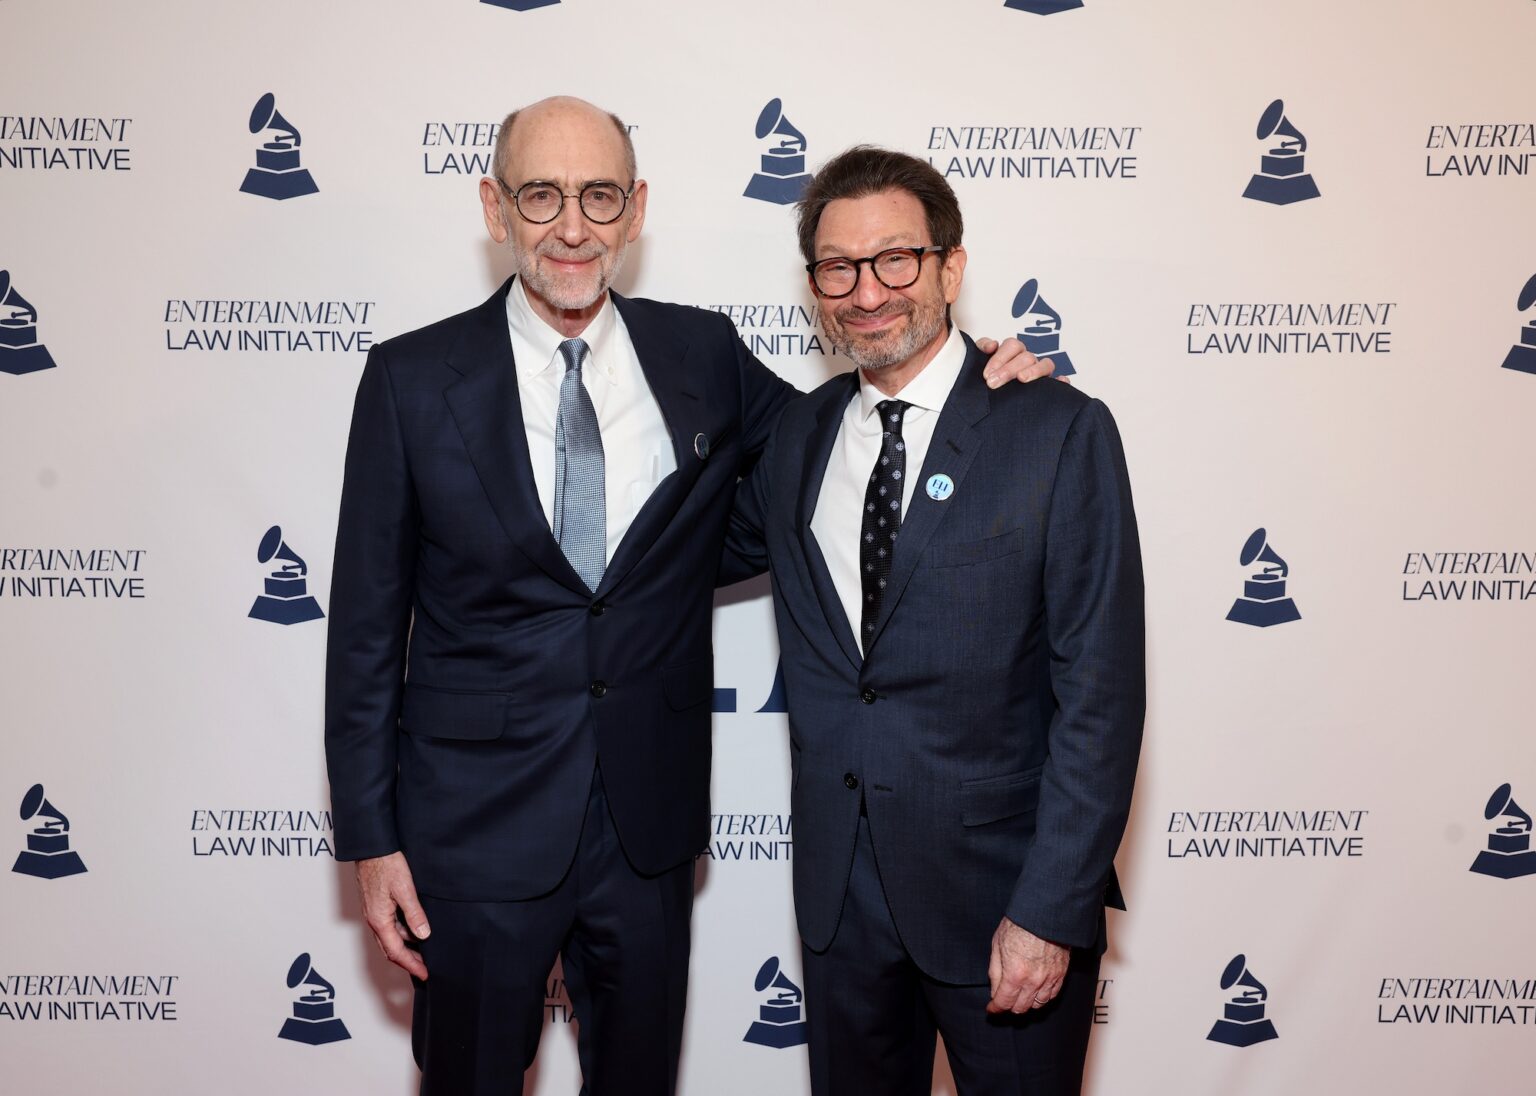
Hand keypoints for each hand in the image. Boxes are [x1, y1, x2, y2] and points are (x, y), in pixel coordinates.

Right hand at [356, 852, 430, 979]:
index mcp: (379, 919)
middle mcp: (374, 920)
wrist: (371, 848)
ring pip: (390, 938)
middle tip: (425, 969)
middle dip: (408, 962)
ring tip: (423, 952)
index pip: (396, 951)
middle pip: (391, 949)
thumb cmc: (385, 864)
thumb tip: (424, 935)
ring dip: (406, 948)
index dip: (411, 965)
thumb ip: (414, 913)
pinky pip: (389, 927)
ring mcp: (374, 913)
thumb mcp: (405, 889)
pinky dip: (402, 935)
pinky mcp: (376, 905)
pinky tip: (414, 931)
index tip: (424, 974)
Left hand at [974, 336, 1056, 388]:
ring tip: (1022, 379)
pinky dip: (1061, 382)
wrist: (985, 402)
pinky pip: (1060, 383)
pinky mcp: (1049, 388)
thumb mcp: (978, 362)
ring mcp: (1040, 373)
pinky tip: (1059, 383)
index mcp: (1013, 352)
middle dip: (1009, 369)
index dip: (999, 358)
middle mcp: (1028, 360)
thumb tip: (991, 345)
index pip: (1012, 346)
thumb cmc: (986, 378)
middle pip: (1026, 356)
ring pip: (1046, 364)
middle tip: (993, 382)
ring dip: (1034, 370)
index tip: (986, 374)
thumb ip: (981, 349)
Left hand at [986, 917, 1068, 1013]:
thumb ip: (995, 971)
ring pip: (1037, 1004)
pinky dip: (1042, 997)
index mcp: (1015, 974)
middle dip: (1009, 1006)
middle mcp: (1033, 981)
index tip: (991, 1008)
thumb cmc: (1019, 925)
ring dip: (1026, 1003)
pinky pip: (1051, 995)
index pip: (1004, 1002)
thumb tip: (995, 990)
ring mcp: (1049, 979)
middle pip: (1021, 1007)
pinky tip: (1036, 991)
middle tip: (1004, 1000)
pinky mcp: (1061, 974)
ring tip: (1020, 995)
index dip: (995, 1008)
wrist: (1044, 913)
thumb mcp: (997, 945)